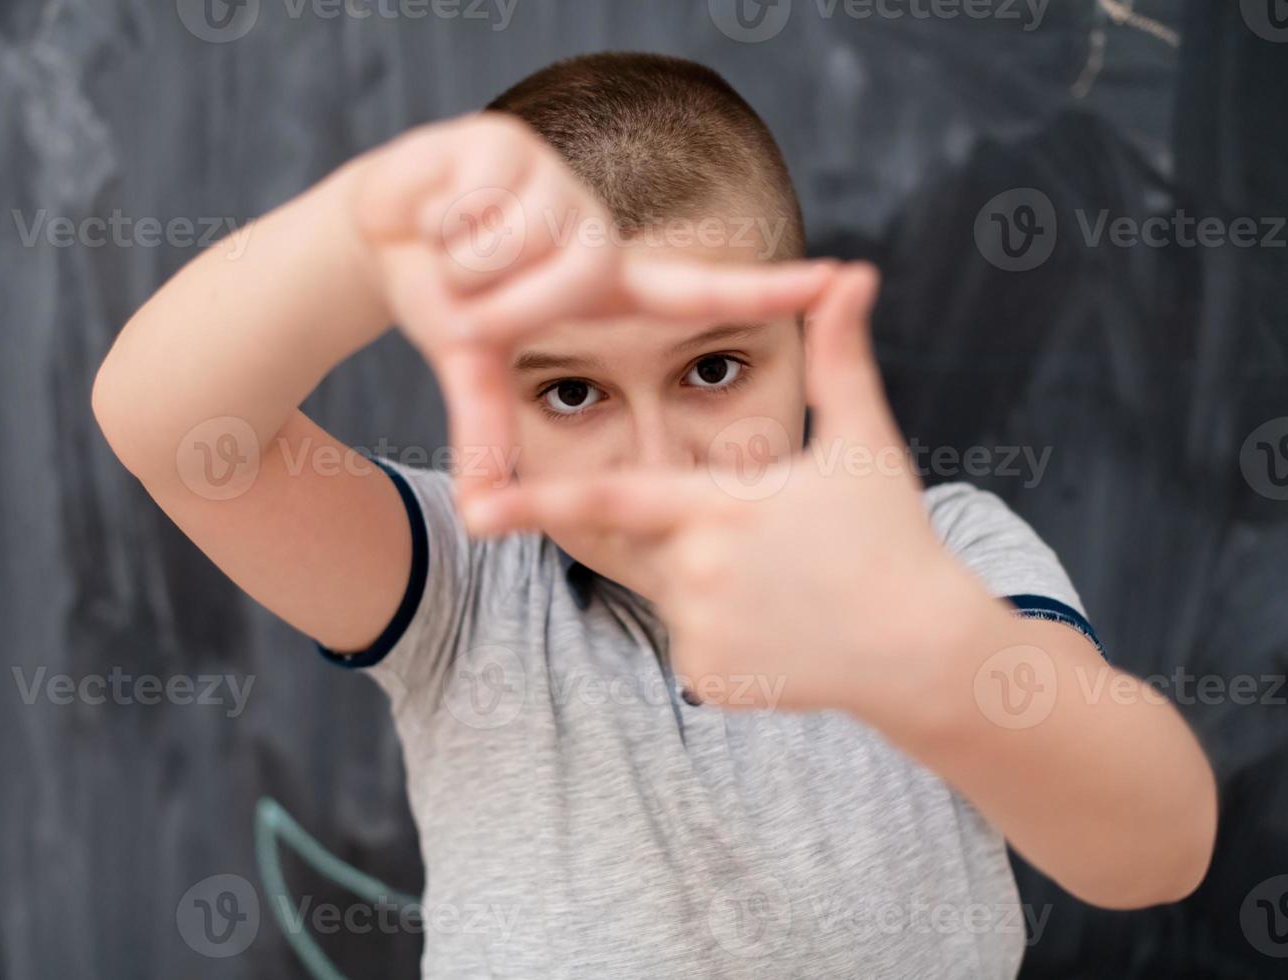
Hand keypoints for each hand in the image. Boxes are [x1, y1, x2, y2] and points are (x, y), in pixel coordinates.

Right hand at [350, 112, 837, 504]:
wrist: (378, 229)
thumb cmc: (443, 296)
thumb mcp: (471, 365)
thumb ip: (485, 436)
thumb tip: (481, 519)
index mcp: (604, 284)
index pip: (698, 291)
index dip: (769, 288)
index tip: (844, 280)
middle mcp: (593, 233)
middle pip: (560, 287)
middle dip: (490, 304)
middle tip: (467, 291)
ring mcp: (556, 184)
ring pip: (509, 253)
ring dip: (458, 265)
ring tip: (453, 245)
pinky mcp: (507, 143)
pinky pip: (475, 213)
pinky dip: (437, 220)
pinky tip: (437, 205)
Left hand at [462, 264, 992, 719]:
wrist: (925, 649)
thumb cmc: (893, 536)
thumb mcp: (864, 441)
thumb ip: (840, 357)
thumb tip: (854, 272)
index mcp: (717, 507)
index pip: (608, 499)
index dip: (536, 500)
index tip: (474, 507)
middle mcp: (694, 572)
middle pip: (648, 540)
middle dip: (690, 533)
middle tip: (769, 547)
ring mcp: (697, 630)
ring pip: (670, 590)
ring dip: (710, 582)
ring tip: (788, 587)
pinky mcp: (704, 678)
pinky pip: (689, 640)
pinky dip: (723, 630)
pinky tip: (785, 629)